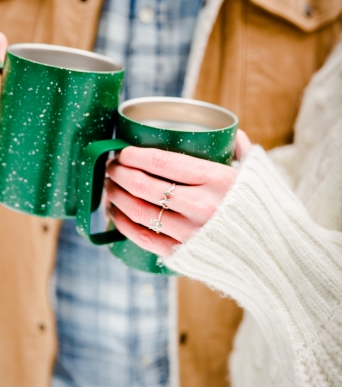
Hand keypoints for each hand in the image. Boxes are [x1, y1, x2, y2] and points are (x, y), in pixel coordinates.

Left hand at [104, 130, 251, 256]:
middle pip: (143, 184)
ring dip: (115, 195)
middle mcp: (201, 205)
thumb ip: (239, 150)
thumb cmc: (265, 209)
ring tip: (109, 187)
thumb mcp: (258, 174)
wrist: (278, 256)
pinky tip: (114, 213)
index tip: (122, 151)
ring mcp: (189, 232)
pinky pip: (142, 237)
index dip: (134, 155)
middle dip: (118, 173)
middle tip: (110, 167)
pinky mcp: (182, 254)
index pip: (161, 161)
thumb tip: (227, 130)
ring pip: (137, 210)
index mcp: (217, 179)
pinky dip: (122, 223)